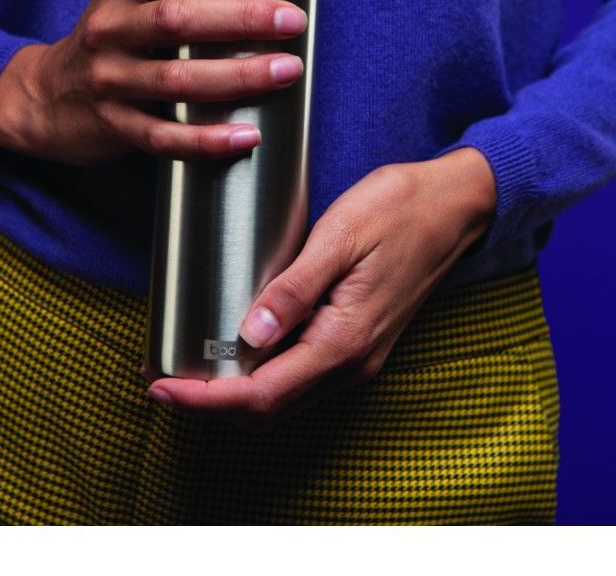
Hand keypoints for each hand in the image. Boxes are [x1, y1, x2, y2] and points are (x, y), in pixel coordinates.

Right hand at [0, 0, 307, 164]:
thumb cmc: (111, 41)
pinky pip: (164, 137)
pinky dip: (207, 140)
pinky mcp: (115, 126)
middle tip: (292, 19)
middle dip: (241, 18)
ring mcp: (109, 80)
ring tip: (287, 70)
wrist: (44, 98)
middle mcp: (110, 30)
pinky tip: (247, 135)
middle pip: (176, 19)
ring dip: (237, 76)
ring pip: (177, 80)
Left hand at [145, 147, 496, 430]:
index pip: (261, 395)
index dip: (204, 400)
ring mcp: (357, 356)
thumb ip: (295, 289)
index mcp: (343, 341)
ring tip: (187, 363)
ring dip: (232, 394)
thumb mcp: (340, 237)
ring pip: (283, 399)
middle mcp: (351, 362)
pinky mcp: (358, 341)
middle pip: (268, 410)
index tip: (160, 385)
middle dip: (208, 403)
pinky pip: (300, 377)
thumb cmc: (399, 210)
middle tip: (160, 374)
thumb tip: (250, 336)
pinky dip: (260, 377)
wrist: (455, 205)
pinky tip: (236, 347)